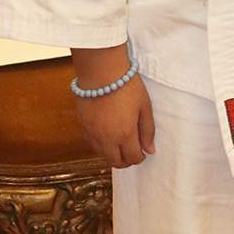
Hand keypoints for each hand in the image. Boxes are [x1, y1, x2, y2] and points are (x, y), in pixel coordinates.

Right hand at [70, 45, 154, 167]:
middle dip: (126, 160)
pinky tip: (108, 132)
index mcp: (125, 134)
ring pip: (103, 155)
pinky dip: (101, 144)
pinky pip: (92, 144)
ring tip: (121, 139)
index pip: (133, 158)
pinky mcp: (83, 127)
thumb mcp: (144, 106)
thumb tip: (149, 150)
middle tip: (132, 151)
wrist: (102, 71)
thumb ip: (148, 130)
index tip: (142, 151)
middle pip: (116, 162)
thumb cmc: (127, 86)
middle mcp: (107, 139)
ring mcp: (93, 134)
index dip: (140, 157)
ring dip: (113, 152)